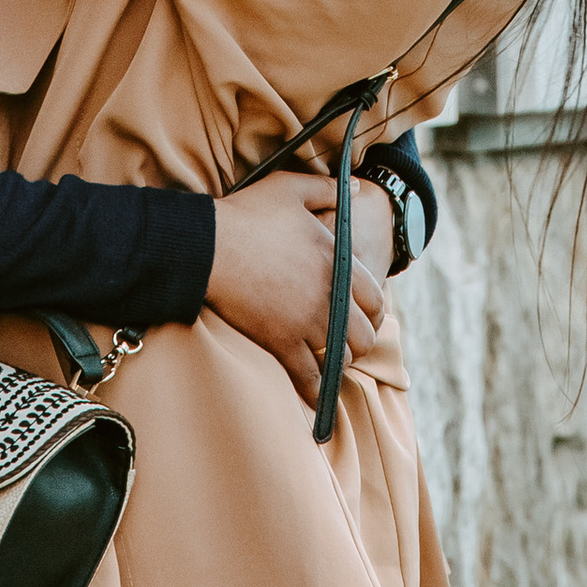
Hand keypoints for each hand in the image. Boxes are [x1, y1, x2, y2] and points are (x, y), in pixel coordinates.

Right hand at [205, 178, 386, 410]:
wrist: (209, 246)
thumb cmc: (249, 213)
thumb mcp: (291, 188)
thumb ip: (329, 188)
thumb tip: (357, 188)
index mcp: (337, 262)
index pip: (376, 299)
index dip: (376, 313)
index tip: (367, 317)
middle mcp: (329, 296)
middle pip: (365, 336)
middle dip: (360, 342)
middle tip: (347, 342)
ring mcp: (306, 323)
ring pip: (341, 359)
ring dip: (339, 363)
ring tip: (330, 363)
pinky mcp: (280, 342)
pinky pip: (308, 377)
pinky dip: (315, 391)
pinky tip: (316, 398)